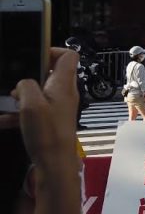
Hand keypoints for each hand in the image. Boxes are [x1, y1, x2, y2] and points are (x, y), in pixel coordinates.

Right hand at [12, 48, 80, 170]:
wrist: (55, 163)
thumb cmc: (47, 133)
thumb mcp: (31, 104)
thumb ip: (26, 86)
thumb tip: (23, 83)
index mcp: (64, 84)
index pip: (69, 55)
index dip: (52, 50)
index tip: (34, 56)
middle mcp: (65, 93)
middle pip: (52, 73)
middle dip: (30, 75)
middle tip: (16, 83)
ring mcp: (60, 107)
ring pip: (40, 92)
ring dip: (23, 95)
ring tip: (9, 102)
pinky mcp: (52, 120)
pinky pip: (35, 110)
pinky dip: (21, 112)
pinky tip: (4, 120)